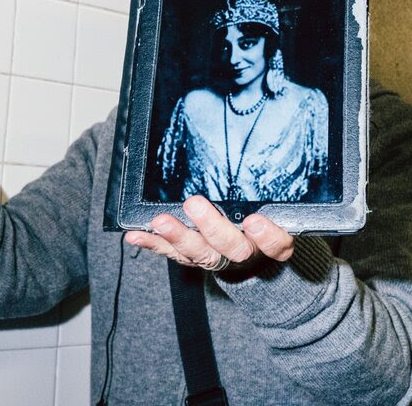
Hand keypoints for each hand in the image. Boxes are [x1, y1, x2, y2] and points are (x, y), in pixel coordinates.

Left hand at [124, 195, 294, 275]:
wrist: (252, 264)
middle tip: (194, 204)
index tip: (255, 221)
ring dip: (178, 236)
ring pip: (200, 253)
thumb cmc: (261, 224)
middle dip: (211, 226)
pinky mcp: (193, 259)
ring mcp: (217, 259)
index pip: (276, 245)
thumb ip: (269, 196)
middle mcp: (244, 254)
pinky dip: (153, 243)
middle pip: (232, 248)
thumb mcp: (274, 211)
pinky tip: (135, 235)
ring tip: (160, 221)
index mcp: (269, 244)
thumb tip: (273, 148)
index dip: (267, 236)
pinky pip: (172, 253)